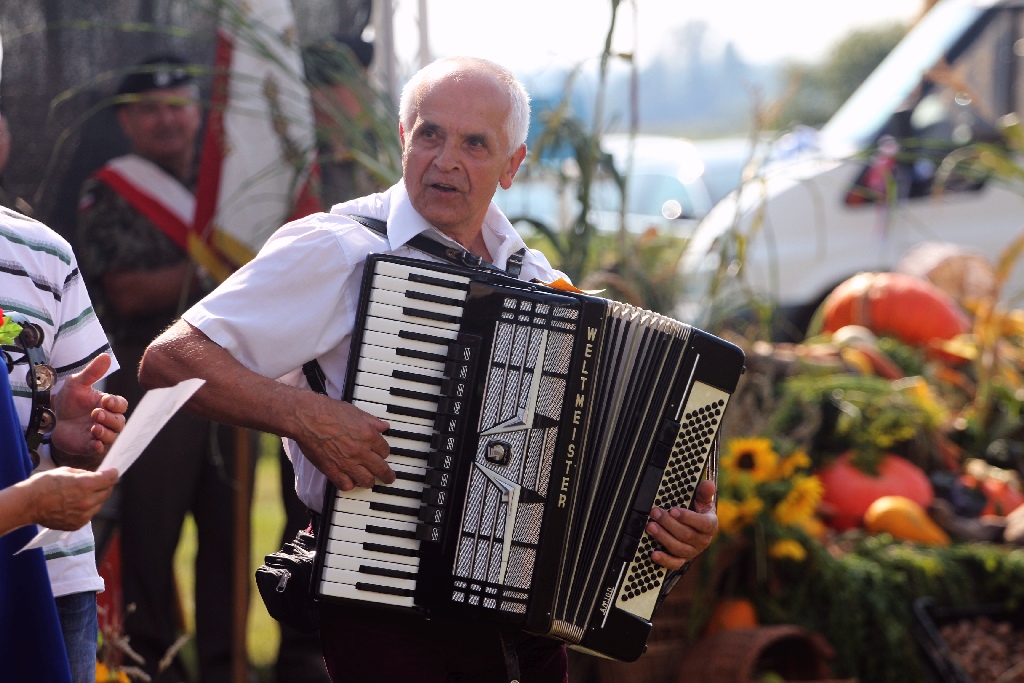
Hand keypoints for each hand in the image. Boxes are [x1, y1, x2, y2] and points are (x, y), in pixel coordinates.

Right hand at [23, 467, 118, 530]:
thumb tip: (96, 475)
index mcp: (86, 485)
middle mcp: (88, 501)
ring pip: (99, 505)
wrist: (27, 504)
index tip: (112, 472)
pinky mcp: (77, 525)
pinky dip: (87, 509)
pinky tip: (75, 504)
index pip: (111, 479)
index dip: (113, 473)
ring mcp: (83, 515)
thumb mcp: (66, 471)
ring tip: (83, 494)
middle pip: (107, 492)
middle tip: (99, 482)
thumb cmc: (44, 484)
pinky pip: (89, 515)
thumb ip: (85, 474)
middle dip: (105, 485)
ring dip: (96, 498)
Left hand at [50, 354, 127, 468]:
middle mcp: (108, 420)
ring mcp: (99, 434)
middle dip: (110, 418)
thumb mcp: (77, 384)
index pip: (121, 405)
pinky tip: (93, 441)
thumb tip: (105, 356)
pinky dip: (98, 446)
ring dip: (105, 432)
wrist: (52, 420)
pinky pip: (100, 449)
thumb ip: (92, 372)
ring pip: (112, 436)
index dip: (116, 403)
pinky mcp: (89, 446)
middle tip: (96, 413)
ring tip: (93, 427)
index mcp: (108, 405)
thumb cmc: (70, 401)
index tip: (106, 401)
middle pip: (120, 422)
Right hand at [293, 395, 393, 491]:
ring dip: (369, 481)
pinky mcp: (332, 470)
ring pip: (366, 481)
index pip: (385, 451)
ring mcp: (347, 463)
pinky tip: (349, 481)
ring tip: (370, 482)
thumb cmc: (328, 411)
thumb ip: (372, 421)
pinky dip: (349, 485)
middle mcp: (361, 451)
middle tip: (389, 478)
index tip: (382, 455)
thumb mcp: (356, 412)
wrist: (307, 418)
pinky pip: (346, 486)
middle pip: (381, 469)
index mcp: (369, 435)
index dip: (384, 453)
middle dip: (387, 475)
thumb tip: (384, 427)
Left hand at [647, 479, 719, 570]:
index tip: (673, 510)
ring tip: (651, 526)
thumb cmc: (697, 512)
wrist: (695, 527)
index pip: (703, 524)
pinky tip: (653, 553)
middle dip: (668, 523)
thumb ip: (704, 493)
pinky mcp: (682, 559)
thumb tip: (708, 484)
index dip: (688, 518)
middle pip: (686, 535)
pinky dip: (664, 560)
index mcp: (710, 525)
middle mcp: (703, 541)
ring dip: (663, 537)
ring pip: (678, 547)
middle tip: (655, 513)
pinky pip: (674, 563)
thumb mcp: (702, 501)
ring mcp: (692, 552)